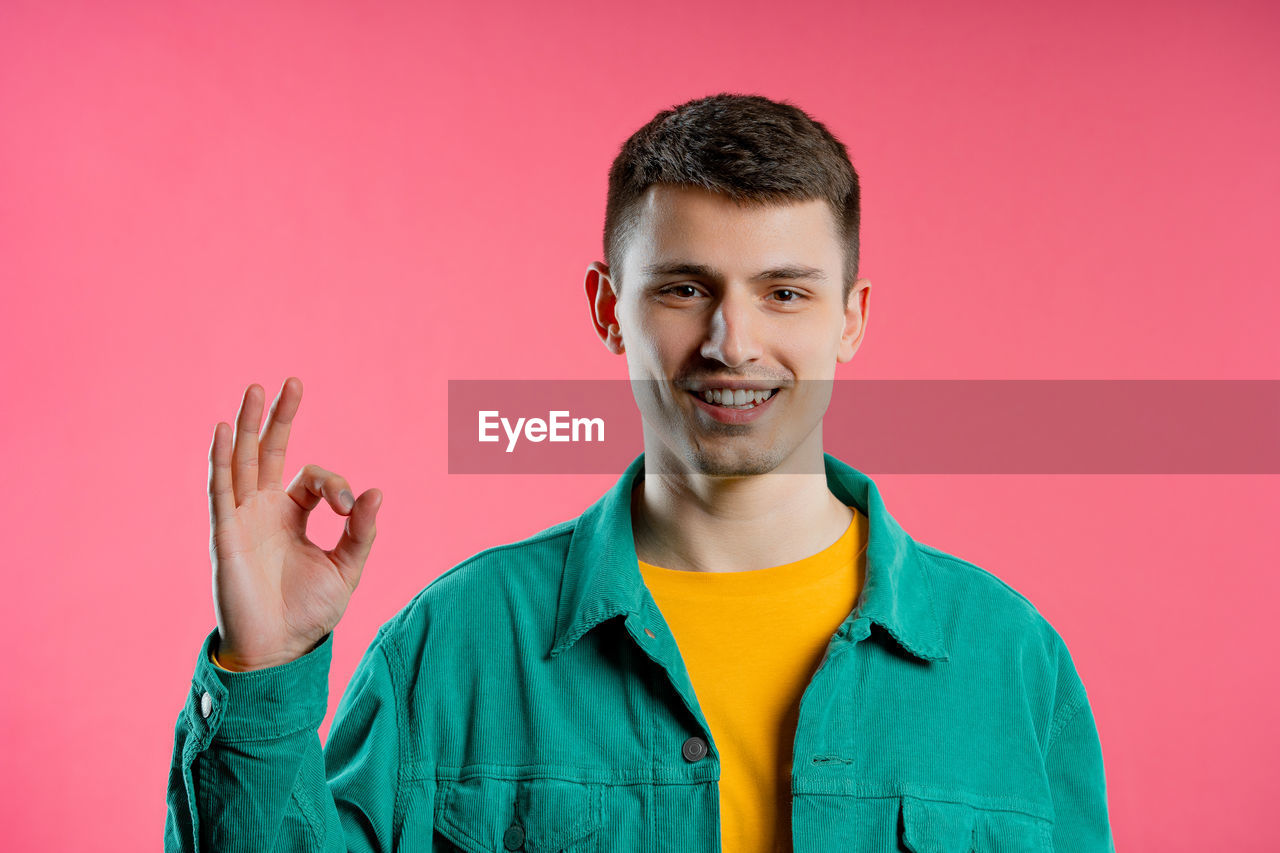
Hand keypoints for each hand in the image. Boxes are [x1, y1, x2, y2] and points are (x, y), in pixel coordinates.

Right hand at [207, 377, 381, 670]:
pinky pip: (221, 490)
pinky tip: (224, 430)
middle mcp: (265, 510)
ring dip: (248, 426)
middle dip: (280, 418)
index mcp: (294, 515)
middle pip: (269, 452)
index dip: (335, 485)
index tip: (349, 510)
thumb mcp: (347, 568)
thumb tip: (378, 492)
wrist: (280, 651)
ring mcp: (242, 519)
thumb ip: (361, 531)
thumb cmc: (311, 613)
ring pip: (242, 462)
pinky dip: (221, 460)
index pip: (313, 479)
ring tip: (254, 389)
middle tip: (291, 382)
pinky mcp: (225, 535)